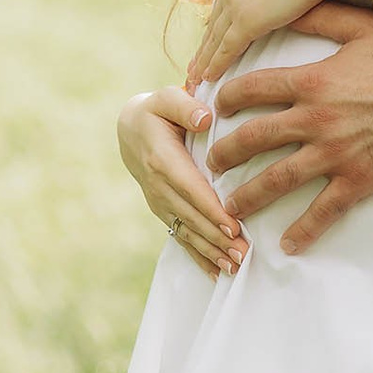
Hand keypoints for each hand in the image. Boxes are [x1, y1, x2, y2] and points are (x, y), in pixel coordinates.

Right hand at [118, 86, 243, 277]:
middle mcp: (159, 187)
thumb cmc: (157, 110)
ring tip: (235, 267)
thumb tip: (205, 118)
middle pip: (192, 217)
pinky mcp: (164, 211)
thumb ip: (185, 105)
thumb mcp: (166, 98)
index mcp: (163, 160)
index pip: (191, 189)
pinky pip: (181, 236)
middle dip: (217, 238)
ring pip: (187, 232)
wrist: (129, 130)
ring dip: (210, 252)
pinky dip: (198, 256)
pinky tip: (216, 273)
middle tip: (243, 255)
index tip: (232, 227)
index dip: (211, 209)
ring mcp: (160, 202)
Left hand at [185, 0, 372, 89]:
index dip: (219, 18)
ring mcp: (237, 2)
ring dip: (204, 58)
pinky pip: (226, 48)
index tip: (212, 33)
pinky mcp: (247, 21)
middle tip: (196, 61)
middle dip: (206, 42)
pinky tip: (209, 77)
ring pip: (215, 37)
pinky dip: (216, 64)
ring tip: (196, 75)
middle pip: (215, 20)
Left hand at [208, 2, 372, 253]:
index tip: (216, 107)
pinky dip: (303, 231)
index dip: (227, 97)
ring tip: (229, 206)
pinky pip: (323, 211)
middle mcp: (315, 120)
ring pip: (276, 180)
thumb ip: (323, 17)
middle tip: (211, 162)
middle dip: (224, 152)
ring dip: (247, 196)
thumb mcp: (366, 27)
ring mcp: (335, 154)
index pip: (253, 89)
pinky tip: (287, 245)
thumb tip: (289, 5)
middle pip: (254, 139)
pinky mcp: (358, 180)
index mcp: (313, 82)